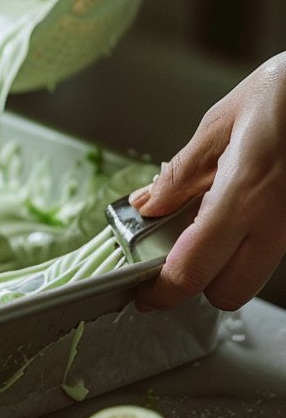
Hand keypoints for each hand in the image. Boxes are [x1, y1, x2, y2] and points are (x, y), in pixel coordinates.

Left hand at [129, 54, 285, 310]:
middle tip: (175, 255)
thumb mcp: (221, 122)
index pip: (192, 269)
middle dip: (199, 283)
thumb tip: (149, 205)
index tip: (145, 294)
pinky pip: (271, 249)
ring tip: (209, 219)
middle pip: (228, 292)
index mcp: (244, 194)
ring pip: (252, 273)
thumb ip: (182, 172)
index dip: (162, 292)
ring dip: (225, 262)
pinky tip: (240, 208)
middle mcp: (275, 221)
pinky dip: (248, 242)